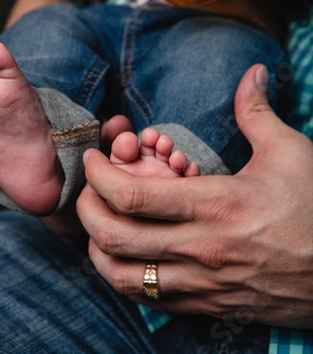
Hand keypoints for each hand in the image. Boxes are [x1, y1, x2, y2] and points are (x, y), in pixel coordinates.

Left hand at [77, 64, 312, 327]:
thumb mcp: (291, 152)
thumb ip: (257, 111)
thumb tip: (253, 71)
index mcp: (215, 205)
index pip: (130, 196)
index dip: (98, 175)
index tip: (94, 158)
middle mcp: (201, 249)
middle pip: (113, 239)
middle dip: (85, 211)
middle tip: (88, 189)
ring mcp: (203, 283)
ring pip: (123, 279)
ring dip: (99, 250)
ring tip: (101, 224)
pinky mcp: (210, 306)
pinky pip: (150, 301)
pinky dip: (126, 279)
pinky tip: (130, 257)